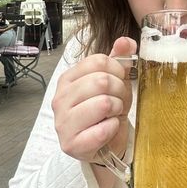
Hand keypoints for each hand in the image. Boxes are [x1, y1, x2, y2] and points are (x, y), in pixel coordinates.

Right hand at [52, 36, 136, 163]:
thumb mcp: (115, 82)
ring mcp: (63, 123)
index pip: (98, 61)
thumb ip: (119, 60)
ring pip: (103, 103)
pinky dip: (113, 128)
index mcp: (68, 79)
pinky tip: (108, 129)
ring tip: (113, 114)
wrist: (103, 145)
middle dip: (120, 91)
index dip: (117, 70)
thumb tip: (126, 42)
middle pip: (101, 81)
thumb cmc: (107, 112)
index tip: (120, 80)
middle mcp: (60, 99)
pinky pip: (103, 129)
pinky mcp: (72, 144)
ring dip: (117, 109)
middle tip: (119, 101)